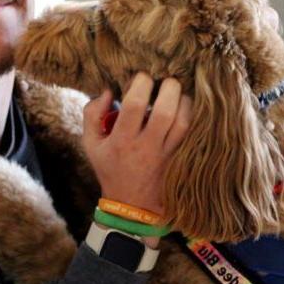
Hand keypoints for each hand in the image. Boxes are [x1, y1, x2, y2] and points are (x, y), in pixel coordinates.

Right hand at [82, 72, 191, 216]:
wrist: (132, 205)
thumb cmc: (110, 169)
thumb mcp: (91, 144)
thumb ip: (92, 115)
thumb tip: (107, 91)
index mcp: (122, 140)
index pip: (135, 105)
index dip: (141, 83)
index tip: (142, 77)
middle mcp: (146, 146)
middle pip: (165, 112)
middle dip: (169, 89)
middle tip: (168, 80)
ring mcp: (166, 155)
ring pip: (184, 122)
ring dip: (184, 101)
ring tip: (178, 93)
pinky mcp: (180, 159)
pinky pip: (192, 134)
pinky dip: (193, 116)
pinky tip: (187, 108)